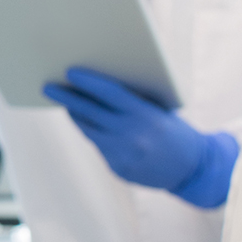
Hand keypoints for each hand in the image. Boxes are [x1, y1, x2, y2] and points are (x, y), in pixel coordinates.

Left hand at [42, 67, 237, 207]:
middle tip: (49, 87)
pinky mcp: (118, 169)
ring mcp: (123, 154)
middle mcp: (132, 135)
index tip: (69, 71)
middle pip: (90, 112)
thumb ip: (134, 99)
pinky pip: (98, 146)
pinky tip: (83, 122)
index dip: (87, 81)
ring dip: (75, 115)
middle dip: (67, 98)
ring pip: (88, 130)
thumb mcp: (160, 110)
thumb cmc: (175, 131)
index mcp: (145, 116)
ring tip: (65, 103)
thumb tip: (100, 84)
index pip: (109, 93)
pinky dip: (91, 132)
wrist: (193, 169)